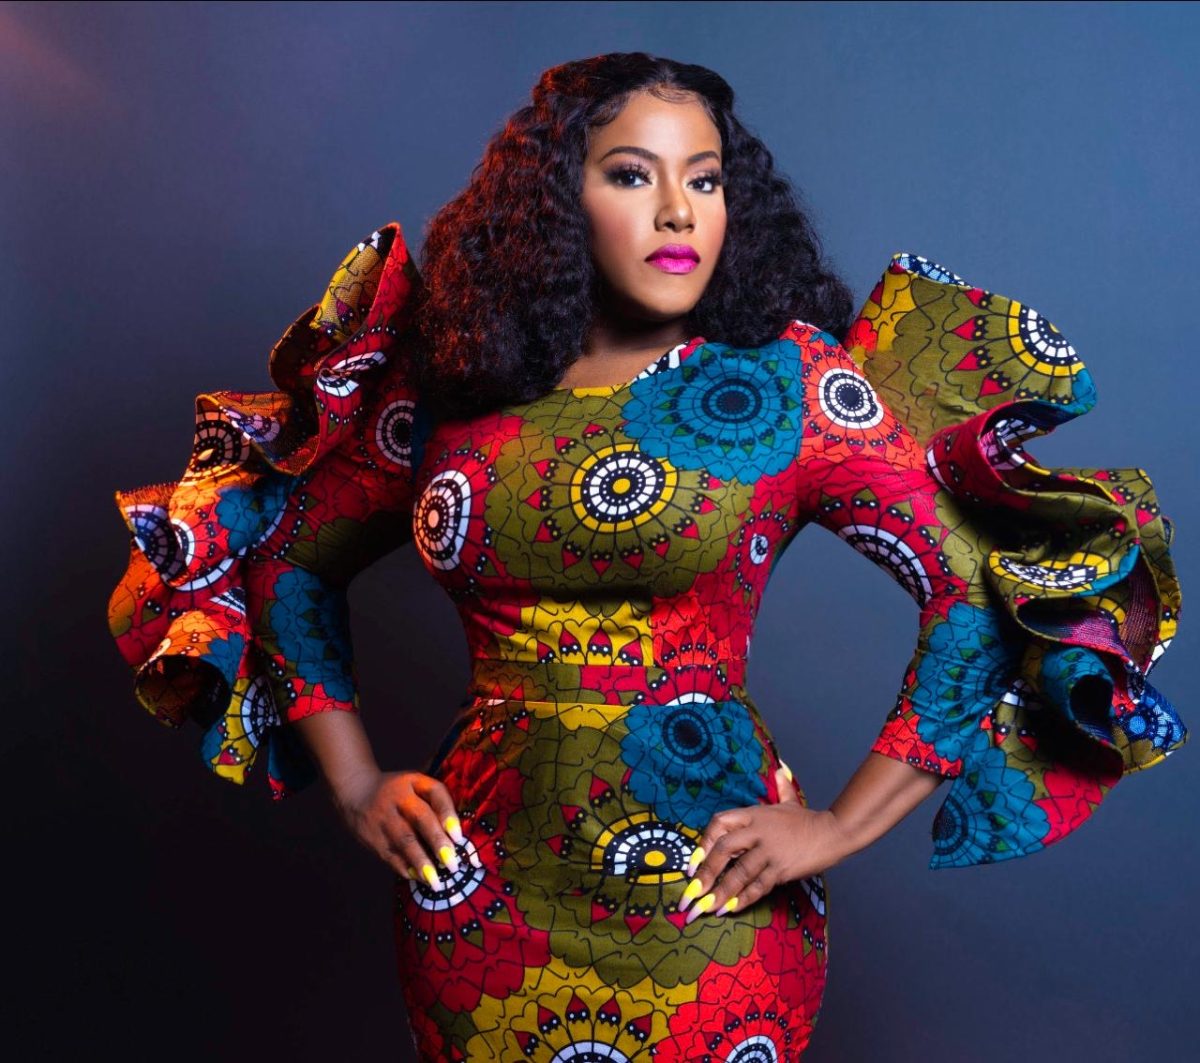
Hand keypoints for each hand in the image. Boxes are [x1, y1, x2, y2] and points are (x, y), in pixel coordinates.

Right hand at [332, 768, 478, 886]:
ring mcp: (383, 819)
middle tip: (452, 863)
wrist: (355, 791)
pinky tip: (419, 878)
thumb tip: (456, 834)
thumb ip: (436, 801)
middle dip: (437, 842)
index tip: (458, 836)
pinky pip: (390, 855)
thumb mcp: (416, 784)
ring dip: (421, 863)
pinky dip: (404, 868)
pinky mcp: (372, 838)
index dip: (447, 813)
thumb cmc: (398, 792)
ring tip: (436, 881)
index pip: (434, 792)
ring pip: (403, 841)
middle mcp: (398, 799)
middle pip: (419, 819)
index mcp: (413, 782)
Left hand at [677, 763, 854, 923]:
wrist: (833, 833)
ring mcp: (770, 851)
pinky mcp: (782, 869)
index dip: (704, 842)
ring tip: (707, 907)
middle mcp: (758, 831)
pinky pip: (759, 886)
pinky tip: (731, 908)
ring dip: (722, 891)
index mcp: (754, 814)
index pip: (720, 823)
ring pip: (740, 872)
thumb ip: (781, 787)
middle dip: (707, 872)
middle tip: (693, 892)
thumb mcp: (790, 801)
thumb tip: (779, 771)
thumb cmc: (807, 820)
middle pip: (725, 849)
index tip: (694, 861)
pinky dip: (744, 898)